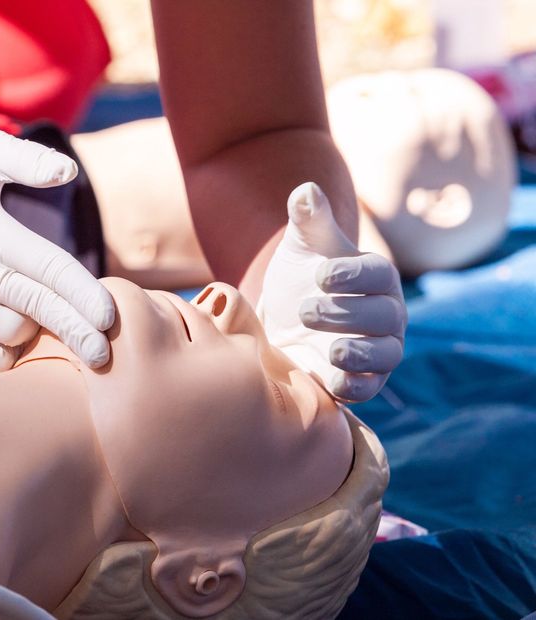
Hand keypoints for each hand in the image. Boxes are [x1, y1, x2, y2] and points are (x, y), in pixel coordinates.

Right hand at [0, 125, 115, 373]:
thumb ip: (28, 160)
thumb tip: (70, 172)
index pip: (49, 268)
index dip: (83, 294)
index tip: (110, 316)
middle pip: (39, 311)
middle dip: (76, 334)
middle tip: (105, 356)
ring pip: (13, 336)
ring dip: (37, 332)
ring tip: (49, 317)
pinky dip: (3, 358)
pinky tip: (18, 342)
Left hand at [259, 182, 406, 402]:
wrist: (283, 323)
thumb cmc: (301, 278)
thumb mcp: (301, 247)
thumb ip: (309, 219)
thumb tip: (305, 190)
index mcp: (376, 278)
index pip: (378, 275)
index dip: (354, 275)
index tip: (321, 274)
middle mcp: (386, 315)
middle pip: (384, 317)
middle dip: (348, 314)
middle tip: (305, 310)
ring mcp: (378, 350)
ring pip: (385, 355)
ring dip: (361, 355)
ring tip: (332, 351)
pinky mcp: (362, 381)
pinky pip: (369, 388)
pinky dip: (356, 387)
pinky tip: (332, 382)